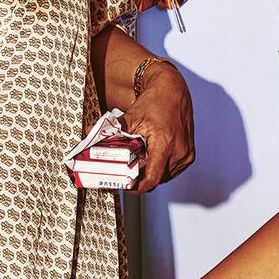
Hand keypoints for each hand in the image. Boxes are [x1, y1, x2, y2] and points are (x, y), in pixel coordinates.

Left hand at [121, 62, 194, 194]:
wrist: (173, 91)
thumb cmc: (154, 102)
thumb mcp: (131, 116)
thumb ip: (112, 130)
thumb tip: (89, 134)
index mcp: (165, 143)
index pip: (152, 177)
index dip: (138, 187)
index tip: (126, 187)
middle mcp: (179, 151)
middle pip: (156, 179)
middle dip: (140, 179)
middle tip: (125, 175)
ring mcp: (186, 155)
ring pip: (164, 177)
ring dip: (150, 174)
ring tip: (137, 166)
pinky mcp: (189, 155)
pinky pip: (172, 171)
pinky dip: (160, 169)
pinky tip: (150, 160)